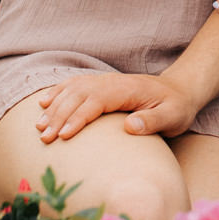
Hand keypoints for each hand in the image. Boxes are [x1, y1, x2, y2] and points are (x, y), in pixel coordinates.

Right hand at [33, 72, 200, 142]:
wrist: (180, 90)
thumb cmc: (176, 107)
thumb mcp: (173, 117)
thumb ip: (153, 121)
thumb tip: (130, 126)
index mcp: (127, 89)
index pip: (96, 101)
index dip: (78, 118)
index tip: (62, 136)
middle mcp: (112, 82)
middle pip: (79, 95)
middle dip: (59, 116)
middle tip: (43, 138)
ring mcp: (105, 81)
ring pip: (73, 90)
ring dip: (54, 107)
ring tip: (38, 127)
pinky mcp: (102, 85)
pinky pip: (75, 85)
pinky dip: (58, 92)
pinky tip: (44, 103)